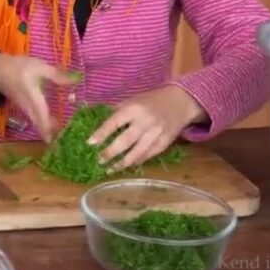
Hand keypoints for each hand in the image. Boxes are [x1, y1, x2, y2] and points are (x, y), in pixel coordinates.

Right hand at [0, 53, 81, 141]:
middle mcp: (29, 106)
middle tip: (59, 140)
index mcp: (33, 97)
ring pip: (36, 121)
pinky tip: (50, 121)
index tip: (53, 139)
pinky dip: (42, 122)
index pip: (42, 115)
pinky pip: (34, 117)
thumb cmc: (17, 68)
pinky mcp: (23, 106)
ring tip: (57, 133)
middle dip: (47, 132)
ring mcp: (25, 107)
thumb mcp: (38, 67)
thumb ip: (56, 75)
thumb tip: (75, 80)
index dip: (48, 127)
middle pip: (39, 122)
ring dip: (45, 128)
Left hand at [88, 85, 205, 170]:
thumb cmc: (149, 101)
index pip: (114, 122)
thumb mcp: (131, 100)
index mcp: (134, 108)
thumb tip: (97, 128)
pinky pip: (149, 155)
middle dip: (111, 152)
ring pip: (138, 152)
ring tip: (110, 169)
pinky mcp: (166, 142)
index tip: (90, 143)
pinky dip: (137, 161)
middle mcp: (146, 121)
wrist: (180, 102)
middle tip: (99, 160)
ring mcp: (157, 133)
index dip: (102, 133)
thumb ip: (117, 113)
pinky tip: (127, 166)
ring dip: (123, 163)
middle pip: (126, 140)